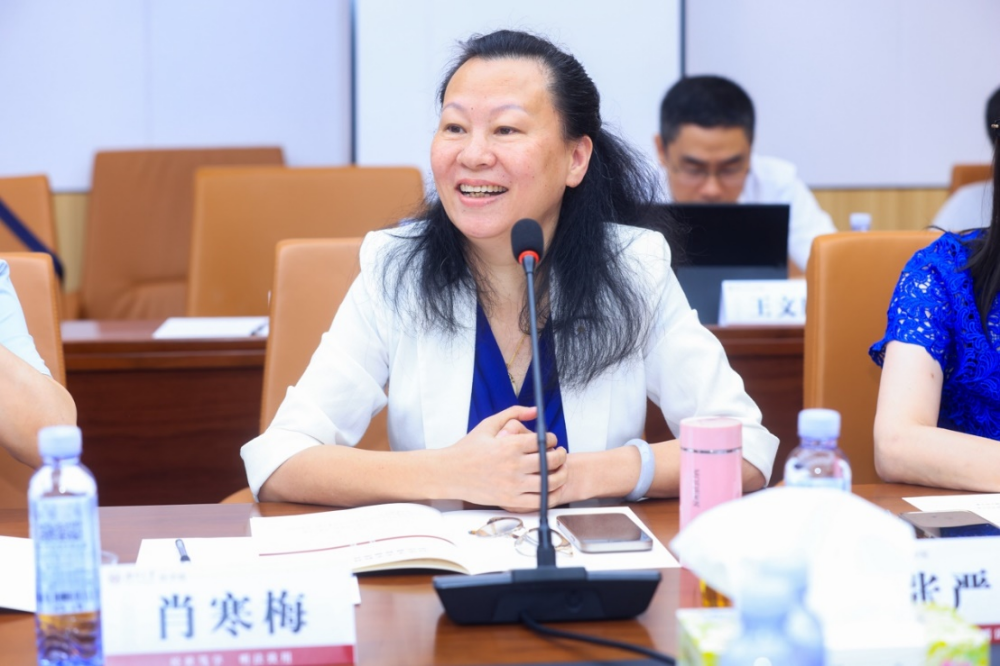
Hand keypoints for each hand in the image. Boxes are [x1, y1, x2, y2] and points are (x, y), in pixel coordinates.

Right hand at [442, 405, 565, 511]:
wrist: (450, 473)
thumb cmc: (467, 449)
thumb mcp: (488, 425)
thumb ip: (513, 413)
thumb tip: (535, 410)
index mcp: (509, 445)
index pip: (543, 441)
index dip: (552, 439)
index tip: (551, 440)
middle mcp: (513, 465)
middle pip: (551, 461)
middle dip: (561, 455)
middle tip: (560, 453)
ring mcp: (513, 485)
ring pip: (550, 482)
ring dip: (561, 475)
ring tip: (560, 470)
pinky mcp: (510, 500)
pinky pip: (540, 500)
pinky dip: (551, 495)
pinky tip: (551, 488)